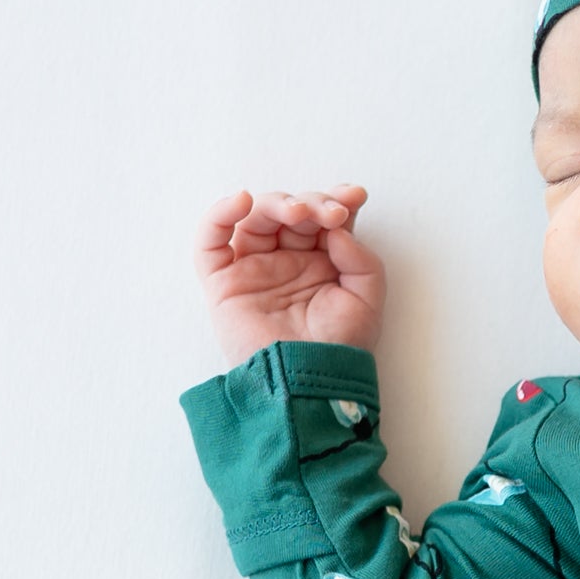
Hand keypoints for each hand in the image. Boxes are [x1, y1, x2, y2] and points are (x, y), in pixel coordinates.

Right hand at [197, 186, 385, 363]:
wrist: (309, 383)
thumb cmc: (339, 349)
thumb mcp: (368, 302)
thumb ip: (362, 260)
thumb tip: (337, 228)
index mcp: (322, 264)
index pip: (324, 219)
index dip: (336, 201)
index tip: (354, 196)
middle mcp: (287, 261)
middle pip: (291, 211)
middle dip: (311, 203)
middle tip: (329, 213)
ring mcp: (254, 269)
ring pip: (256, 217)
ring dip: (277, 203)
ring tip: (299, 213)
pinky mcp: (224, 281)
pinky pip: (211, 240)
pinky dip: (220, 214)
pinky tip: (242, 201)